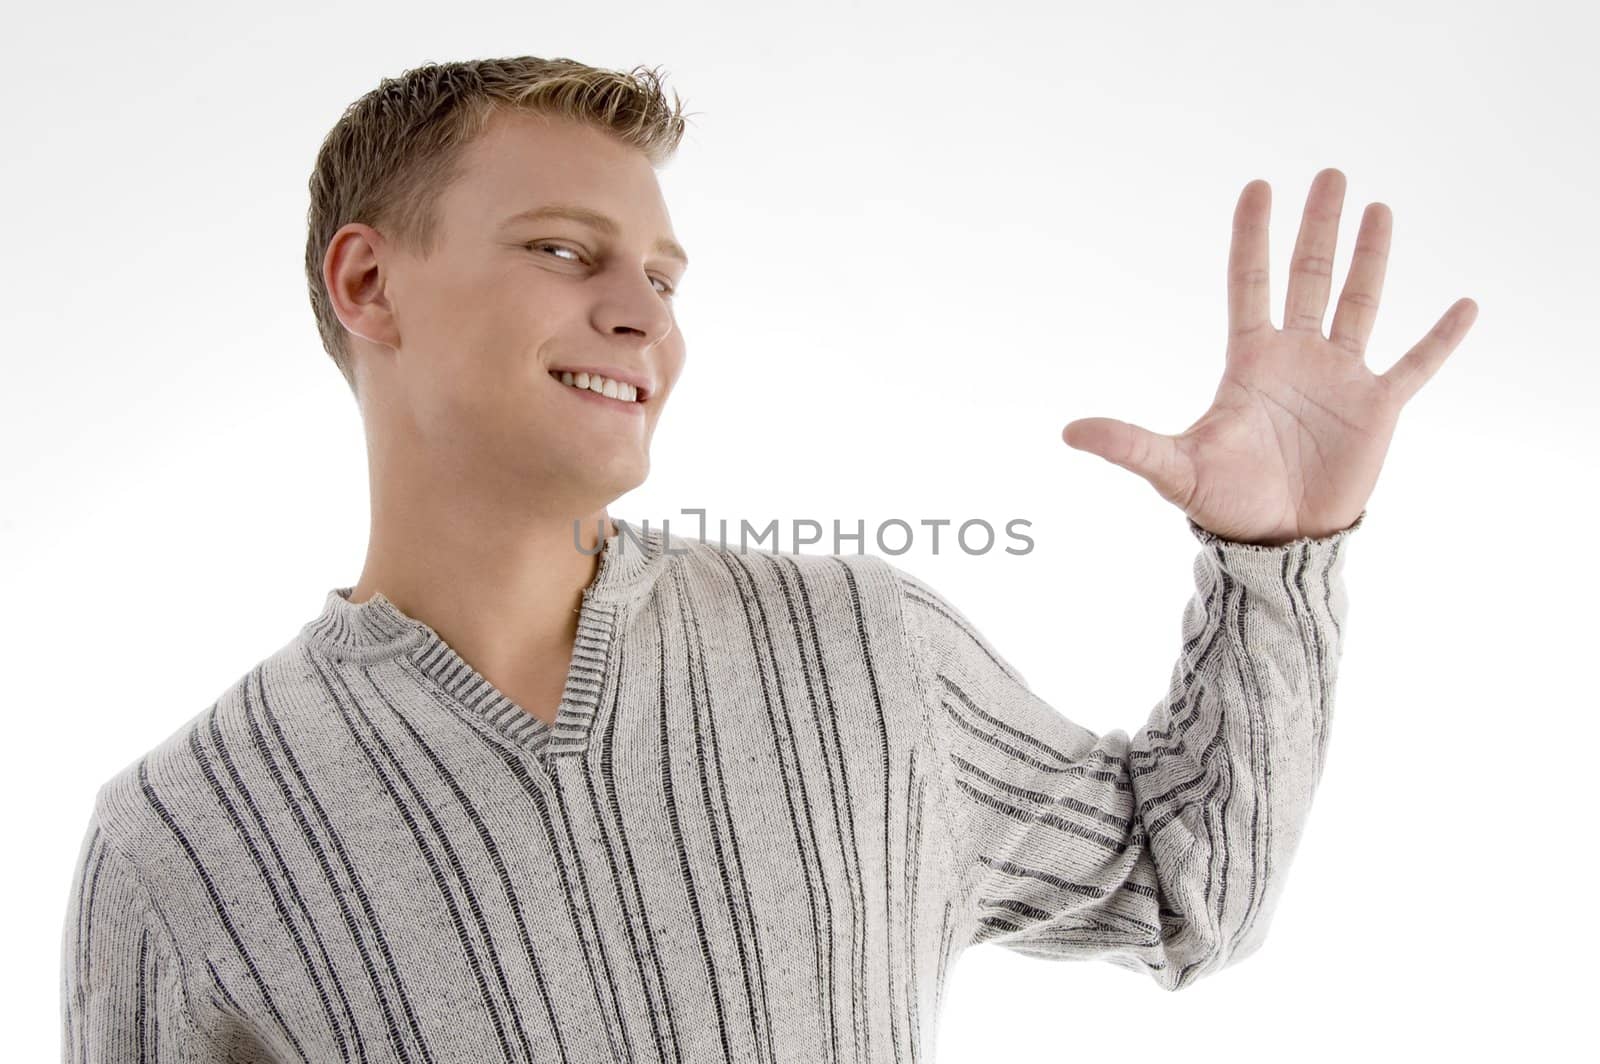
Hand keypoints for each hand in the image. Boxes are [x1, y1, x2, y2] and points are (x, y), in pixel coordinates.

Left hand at [1062, 168, 1477, 545]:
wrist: (1276, 543)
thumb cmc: (1224, 503)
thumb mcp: (1175, 469)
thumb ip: (1128, 445)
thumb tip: (1068, 432)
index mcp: (1249, 362)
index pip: (1249, 284)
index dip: (1253, 237)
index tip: (1258, 186)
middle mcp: (1297, 358)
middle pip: (1309, 278)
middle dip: (1319, 227)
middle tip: (1330, 174)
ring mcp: (1340, 379)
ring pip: (1360, 303)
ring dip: (1371, 258)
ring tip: (1380, 208)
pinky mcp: (1377, 408)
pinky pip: (1416, 365)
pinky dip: (1441, 338)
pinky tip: (1465, 305)